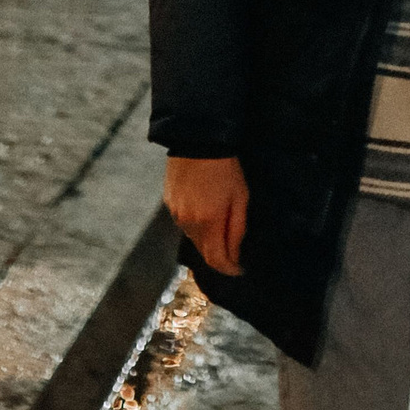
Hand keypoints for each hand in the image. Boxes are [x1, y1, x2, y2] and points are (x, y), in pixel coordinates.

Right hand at [163, 153, 247, 276]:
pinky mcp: (169, 203)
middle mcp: (188, 224)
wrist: (198, 140)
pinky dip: (195, 224)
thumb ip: (236, 230)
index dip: (229, 269)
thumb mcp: (240, 199)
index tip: (240, 269)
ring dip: (207, 239)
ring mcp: (175, 214)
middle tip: (233, 251)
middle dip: (219, 255)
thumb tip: (235, 256)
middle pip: (203, 252)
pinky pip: (184, 223)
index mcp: (208, 224)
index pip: (216, 260)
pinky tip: (204, 210)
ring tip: (220, 225)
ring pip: (193, 238)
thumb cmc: (226, 169)